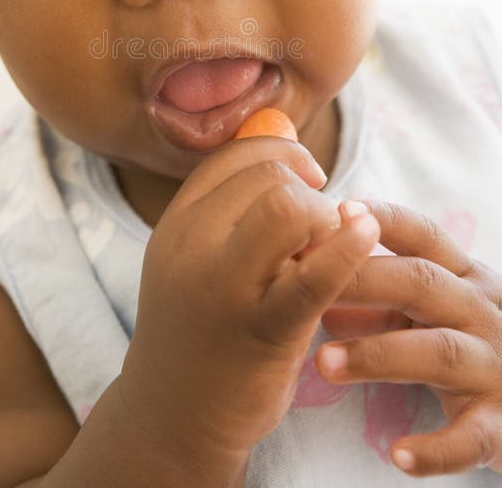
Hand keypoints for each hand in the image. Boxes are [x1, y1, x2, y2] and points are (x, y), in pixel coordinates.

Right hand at [119, 136, 379, 469]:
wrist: (173, 412)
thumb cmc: (201, 322)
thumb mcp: (200, 252)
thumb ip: (235, 193)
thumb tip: (279, 124)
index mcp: (178, 221)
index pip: (236, 154)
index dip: (283, 153)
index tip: (308, 181)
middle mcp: (191, 246)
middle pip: (268, 174)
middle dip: (309, 187)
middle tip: (321, 222)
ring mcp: (223, 288)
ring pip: (287, 207)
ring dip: (324, 215)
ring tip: (328, 241)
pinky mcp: (261, 329)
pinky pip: (314, 274)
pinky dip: (347, 245)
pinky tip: (362, 235)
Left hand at [316, 200, 501, 476]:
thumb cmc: (468, 345)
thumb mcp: (430, 313)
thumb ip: (379, 300)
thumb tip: (316, 290)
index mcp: (464, 278)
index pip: (425, 236)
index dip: (385, 219)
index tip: (340, 208)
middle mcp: (482, 312)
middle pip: (422, 283)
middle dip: (362, 279)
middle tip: (303, 283)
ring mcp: (495, 366)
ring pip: (438, 351)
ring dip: (377, 354)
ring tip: (322, 363)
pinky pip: (470, 437)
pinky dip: (436, 448)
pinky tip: (397, 456)